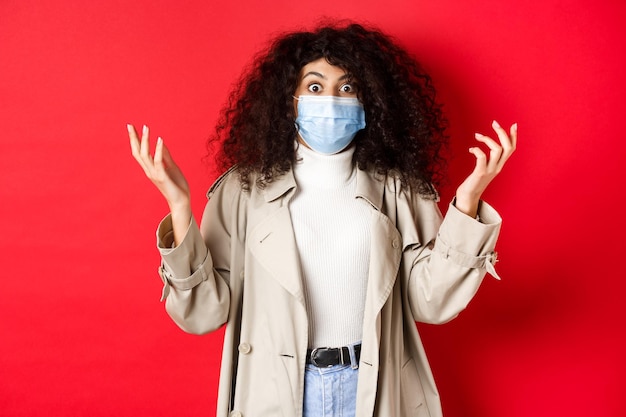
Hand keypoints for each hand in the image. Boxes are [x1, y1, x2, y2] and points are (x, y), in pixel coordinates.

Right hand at [128, 124, 191, 242]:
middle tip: (130, 125)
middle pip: (137, 152)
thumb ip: (165, 156)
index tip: (131, 127)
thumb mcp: (171, 166)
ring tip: (146, 128)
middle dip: (134, 138)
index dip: (134, 140)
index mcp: (150, 168)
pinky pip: (158, 162)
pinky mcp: (162, 177)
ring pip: (145, 155)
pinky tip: (160, 140)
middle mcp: (149, 171)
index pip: (139, 152)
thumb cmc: (177, 185)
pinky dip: (158, 150)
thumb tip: (161, 143)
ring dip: (145, 141)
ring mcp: (154, 174)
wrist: (182, 201)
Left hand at [454, 120, 516, 217]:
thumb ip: (489, 159)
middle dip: (502, 133)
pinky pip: (482, 158)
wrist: (468, 197)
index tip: (513, 125)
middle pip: (507, 147)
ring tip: (477, 136)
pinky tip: (471, 149)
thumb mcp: (485, 168)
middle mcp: (498, 167)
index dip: (514, 137)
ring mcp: (490, 170)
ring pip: (497, 150)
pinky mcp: (480, 173)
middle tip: (494, 123)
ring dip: (487, 139)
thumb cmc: (474, 181)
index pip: (512, 149)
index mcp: (500, 165)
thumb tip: (489, 146)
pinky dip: (477, 150)